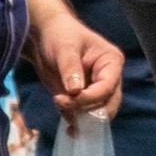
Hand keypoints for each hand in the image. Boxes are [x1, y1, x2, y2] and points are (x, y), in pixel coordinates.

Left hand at [25, 0, 122, 127]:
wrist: (43, 37)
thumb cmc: (59, 35)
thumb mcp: (65, 48)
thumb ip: (71, 69)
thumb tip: (76, 91)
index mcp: (111, 62)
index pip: (108, 87)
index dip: (91, 97)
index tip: (67, 98)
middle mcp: (109, 78)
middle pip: (108, 104)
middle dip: (87, 110)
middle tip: (62, 104)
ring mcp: (96, 90)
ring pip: (97, 113)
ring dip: (79, 117)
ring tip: (59, 103)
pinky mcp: (83, 99)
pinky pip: (83, 116)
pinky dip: (74, 120)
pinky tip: (64, 117)